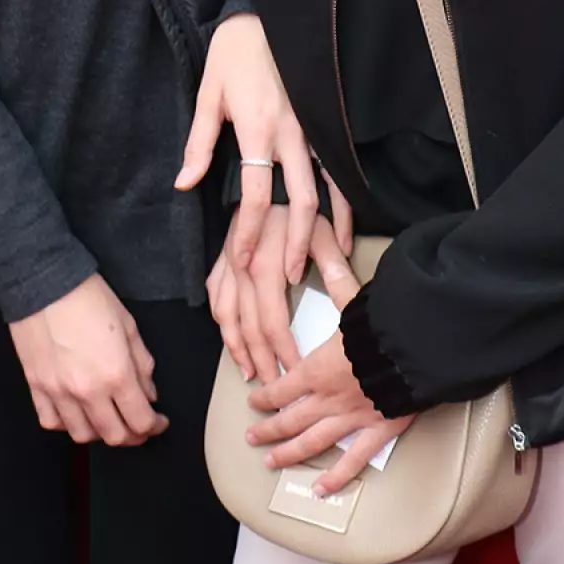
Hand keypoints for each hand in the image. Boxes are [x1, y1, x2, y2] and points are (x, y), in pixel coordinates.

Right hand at [8, 273, 166, 447]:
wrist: (42, 281)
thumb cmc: (87, 296)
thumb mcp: (128, 325)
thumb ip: (142, 363)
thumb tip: (148, 392)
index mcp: (116, 374)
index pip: (141, 421)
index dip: (154, 426)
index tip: (158, 421)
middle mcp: (87, 391)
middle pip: (114, 436)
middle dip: (133, 436)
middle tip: (138, 426)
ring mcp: (58, 392)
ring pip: (83, 435)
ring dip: (100, 432)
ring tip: (108, 419)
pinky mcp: (36, 386)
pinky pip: (51, 421)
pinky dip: (66, 424)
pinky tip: (76, 413)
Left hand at [175, 13, 351, 282]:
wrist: (268, 16)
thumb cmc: (234, 55)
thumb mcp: (208, 95)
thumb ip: (199, 144)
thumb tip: (184, 184)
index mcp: (257, 128)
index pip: (256, 194)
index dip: (250, 232)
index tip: (244, 261)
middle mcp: (291, 133)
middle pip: (299, 200)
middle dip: (295, 243)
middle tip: (289, 277)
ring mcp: (314, 128)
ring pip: (330, 187)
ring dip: (329, 227)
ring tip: (329, 259)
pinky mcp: (326, 122)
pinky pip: (340, 166)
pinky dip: (346, 196)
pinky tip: (347, 220)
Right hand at [208, 206, 355, 387]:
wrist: (262, 174)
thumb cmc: (295, 202)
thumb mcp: (320, 228)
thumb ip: (332, 265)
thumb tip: (348, 297)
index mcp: (266, 267)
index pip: (273, 324)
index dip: (284, 353)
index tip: (297, 373)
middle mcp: (241, 272)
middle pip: (249, 329)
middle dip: (263, 361)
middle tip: (275, 388)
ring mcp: (227, 267)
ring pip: (228, 319)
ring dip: (238, 349)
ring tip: (250, 372)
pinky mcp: (220, 261)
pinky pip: (216, 298)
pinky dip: (222, 323)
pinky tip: (230, 338)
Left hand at [246, 286, 414, 495]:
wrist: (418, 350)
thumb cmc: (386, 325)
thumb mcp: (355, 300)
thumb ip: (336, 282)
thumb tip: (325, 254)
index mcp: (317, 368)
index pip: (282, 386)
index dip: (264, 397)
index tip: (253, 402)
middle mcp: (328, 398)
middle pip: (290, 419)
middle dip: (268, 429)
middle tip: (252, 438)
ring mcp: (351, 418)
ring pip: (312, 442)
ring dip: (288, 454)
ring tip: (271, 463)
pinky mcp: (377, 432)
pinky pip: (353, 460)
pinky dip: (336, 477)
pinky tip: (320, 489)